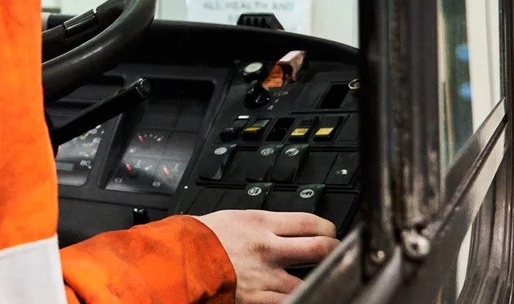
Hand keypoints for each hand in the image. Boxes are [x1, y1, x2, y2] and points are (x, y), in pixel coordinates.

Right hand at [195, 210, 338, 303]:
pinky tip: (302, 292)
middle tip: (333, 254)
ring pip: (312, 278)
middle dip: (332, 251)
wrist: (179, 261)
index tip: (328, 232)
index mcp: (261, 223)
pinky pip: (291, 300)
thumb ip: (263, 224)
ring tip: (320, 276)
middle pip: (321, 248)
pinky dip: (299, 296)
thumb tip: (285, 228)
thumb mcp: (234, 218)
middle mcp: (269, 248)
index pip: (311, 223)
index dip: (328, 228)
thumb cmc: (200, 238)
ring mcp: (267, 276)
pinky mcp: (260, 298)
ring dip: (319, 278)